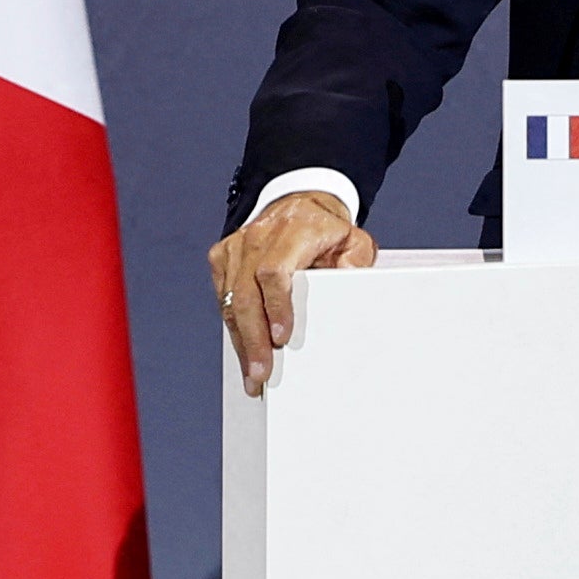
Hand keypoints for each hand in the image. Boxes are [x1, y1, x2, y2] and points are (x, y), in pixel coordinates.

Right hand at [209, 189, 378, 395]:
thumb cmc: (325, 230)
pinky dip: (233, 327)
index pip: (273, 271)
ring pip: (230, 300)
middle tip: (261, 372)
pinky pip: (222, 297)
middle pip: (245, 293)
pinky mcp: (223, 256)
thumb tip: (349, 282)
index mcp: (292, 230)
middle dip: (253, 338)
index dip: (275, 306)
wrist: (298, 204)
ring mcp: (237, 246)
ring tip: (253, 373)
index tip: (281, 337)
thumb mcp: (353, 240)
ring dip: (241, 340)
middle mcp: (259, 236)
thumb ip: (356, 261)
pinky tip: (244, 351)